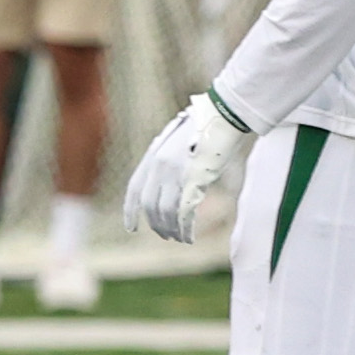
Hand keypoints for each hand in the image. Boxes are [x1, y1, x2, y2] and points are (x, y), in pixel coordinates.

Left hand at [125, 90, 246, 246]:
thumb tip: (167, 187)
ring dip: (172, 229)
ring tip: (180, 238)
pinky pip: (185, 212)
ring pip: (166, 212)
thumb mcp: (177, 145)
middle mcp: (159, 165)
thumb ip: (167, 165)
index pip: (134, 189)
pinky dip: (185, 228)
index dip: (130, 211)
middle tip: (166, 236)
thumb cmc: (205, 129)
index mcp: (152, 156)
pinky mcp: (194, 179)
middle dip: (157, 224)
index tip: (131, 228)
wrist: (223, 115)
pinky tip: (189, 237)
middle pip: (150, 205)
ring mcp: (176, 172)